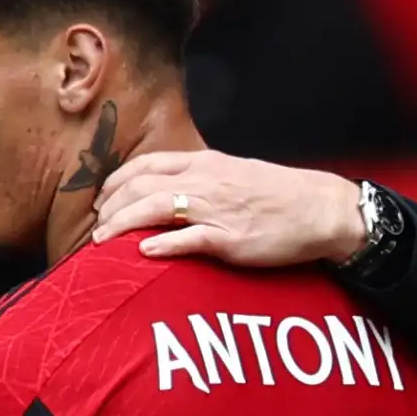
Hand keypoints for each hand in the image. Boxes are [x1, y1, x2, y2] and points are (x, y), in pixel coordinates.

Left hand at [91, 151, 366, 265]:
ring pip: (155, 208)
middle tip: (95, 226)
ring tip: (102, 240)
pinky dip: (162, 244)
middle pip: (141, 186)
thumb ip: (198, 180)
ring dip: (122, 224)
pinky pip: (188, 239)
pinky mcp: (229, 239)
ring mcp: (216, 209)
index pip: (147, 165)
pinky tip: (142, 252)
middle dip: (111, 206)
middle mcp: (205, 181)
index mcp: (204, 163)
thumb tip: (166, 192)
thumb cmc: (278, 195)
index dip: (116, 182)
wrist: (320, 209)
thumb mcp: (233, 174)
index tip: (101, 200)